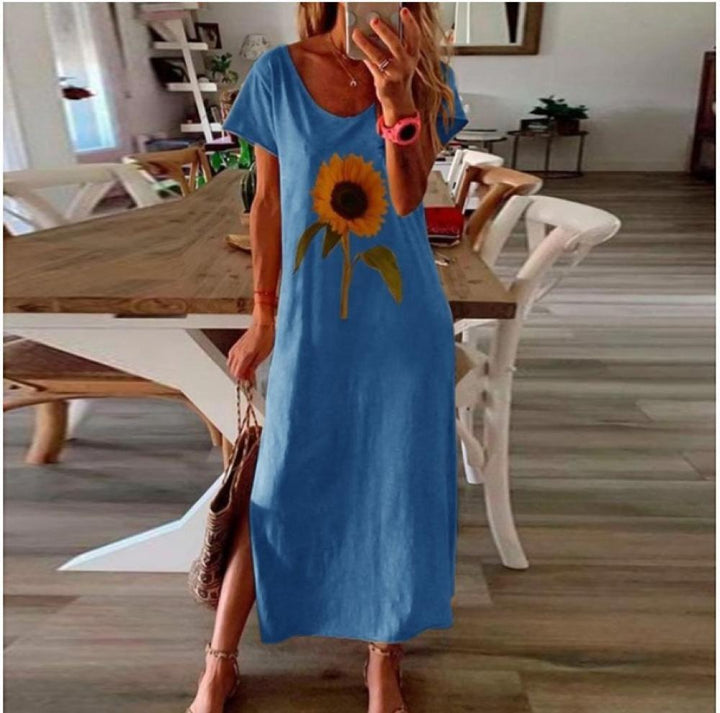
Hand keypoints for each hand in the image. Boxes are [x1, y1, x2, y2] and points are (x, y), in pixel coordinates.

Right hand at [227, 317, 274, 383]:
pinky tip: (245, 362)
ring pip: (231, 365)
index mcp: (243, 356)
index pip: (237, 375)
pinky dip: (236, 363)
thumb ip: (253, 367)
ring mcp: (235, 349)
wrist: (262, 324)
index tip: (251, 382)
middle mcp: (236, 353)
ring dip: (238, 370)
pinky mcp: (236, 346)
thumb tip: (249, 377)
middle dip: (241, 376)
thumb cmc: (265, 337)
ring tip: (249, 370)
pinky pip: (231, 359)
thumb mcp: (262, 355)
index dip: (244, 380)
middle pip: (233, 371)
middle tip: (250, 377)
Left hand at [351, 6, 420, 122]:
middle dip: (384, 31)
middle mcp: (406, 65)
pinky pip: (371, 66)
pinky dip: (364, 57)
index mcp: (413, 57)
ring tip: (356, 33)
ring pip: (378, 55)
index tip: (403, 11)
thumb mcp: (402, 62)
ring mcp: (395, 74)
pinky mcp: (384, 82)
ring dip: (366, 43)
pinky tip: (356, 49)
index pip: (415, 36)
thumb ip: (394, 48)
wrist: (399, 103)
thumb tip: (376, 30)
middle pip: (395, 44)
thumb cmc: (398, 78)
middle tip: (373, 19)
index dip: (410, 22)